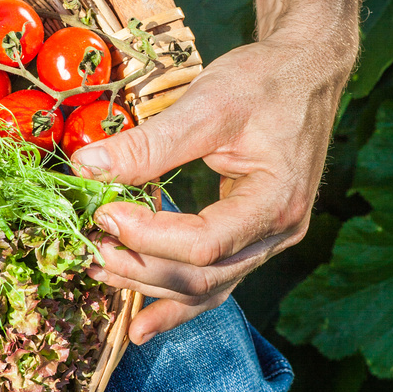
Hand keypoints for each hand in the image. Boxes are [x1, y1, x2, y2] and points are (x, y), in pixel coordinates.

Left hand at [73, 31, 348, 341]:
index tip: (103, 213)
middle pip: (203, 278)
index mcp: (276, 201)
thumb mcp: (209, 102)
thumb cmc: (265, 80)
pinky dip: (175, 299)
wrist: (306, 70)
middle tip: (87, 248)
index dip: (148, 236)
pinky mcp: (253, 237)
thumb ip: (149, 142)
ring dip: (149, 286)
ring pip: (207, 288)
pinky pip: (215, 280)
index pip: (204, 243)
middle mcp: (279, 233)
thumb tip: (86, 168)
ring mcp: (269, 241)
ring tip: (98, 275)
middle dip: (140, 268)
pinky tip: (141, 321)